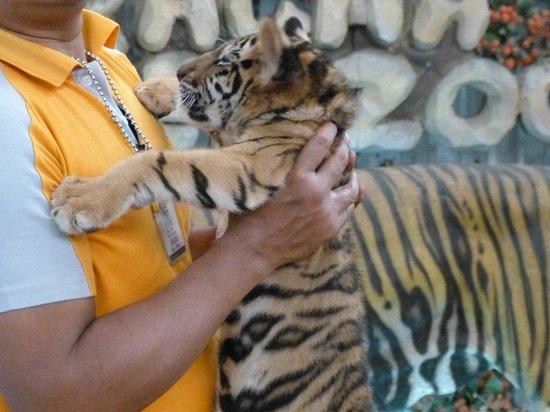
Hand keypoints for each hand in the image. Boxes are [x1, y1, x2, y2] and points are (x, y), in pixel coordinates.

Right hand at [221, 123, 363, 275]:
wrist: (254, 250)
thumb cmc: (250, 215)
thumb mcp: (260, 184)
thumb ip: (274, 167)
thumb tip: (278, 147)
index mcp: (297, 177)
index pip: (319, 146)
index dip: (328, 132)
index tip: (333, 125)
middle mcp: (316, 192)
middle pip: (340, 162)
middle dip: (345, 148)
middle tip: (346, 141)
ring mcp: (326, 212)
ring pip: (351, 188)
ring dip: (353, 176)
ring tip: (352, 171)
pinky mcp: (330, 228)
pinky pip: (348, 209)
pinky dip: (350, 199)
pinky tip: (348, 195)